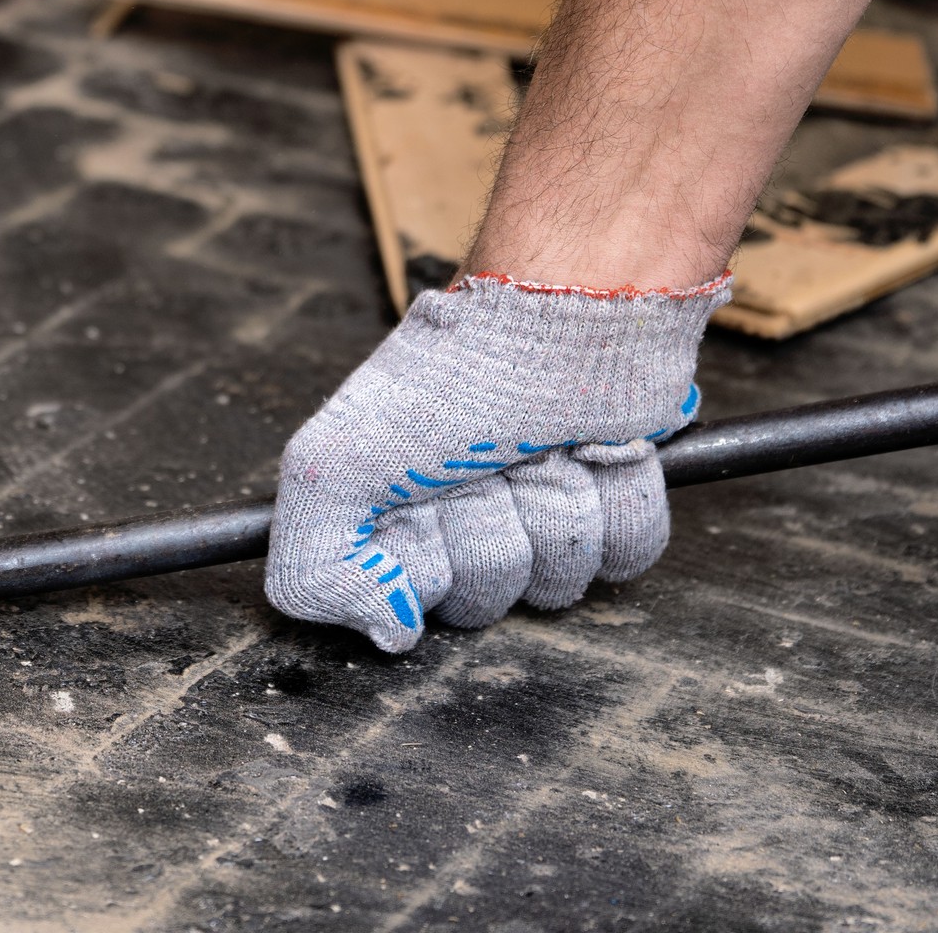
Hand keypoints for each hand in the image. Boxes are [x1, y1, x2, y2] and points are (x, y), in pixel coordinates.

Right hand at [264, 273, 728, 651]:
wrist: (564, 307)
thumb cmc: (451, 373)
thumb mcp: (330, 463)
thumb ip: (313, 567)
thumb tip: (389, 631)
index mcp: (392, 519)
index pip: (404, 609)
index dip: (415, 564)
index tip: (415, 505)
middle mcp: (463, 523)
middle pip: (483, 602)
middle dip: (487, 535)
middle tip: (478, 470)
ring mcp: (538, 514)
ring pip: (556, 584)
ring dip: (551, 512)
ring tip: (536, 451)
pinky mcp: (612, 503)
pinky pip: (625, 556)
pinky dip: (613, 503)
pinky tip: (591, 453)